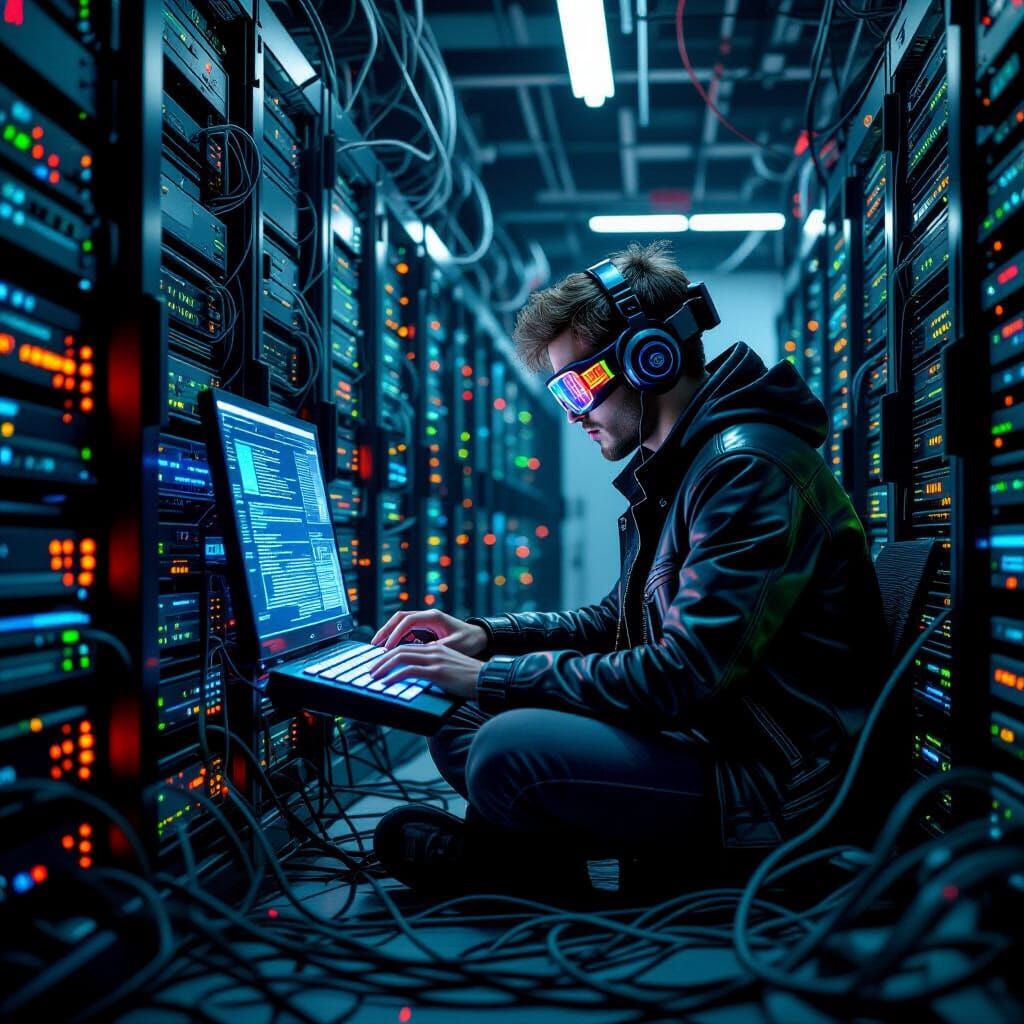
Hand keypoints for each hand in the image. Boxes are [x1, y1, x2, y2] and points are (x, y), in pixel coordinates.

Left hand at [369, 643, 483, 700]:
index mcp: (436, 648)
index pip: (407, 647)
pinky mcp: (437, 671)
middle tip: (371, 670)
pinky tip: (387, 683)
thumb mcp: (450, 670)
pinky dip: (394, 676)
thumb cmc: (470, 679)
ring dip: (384, 666)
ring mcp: (435, 660)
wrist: (487, 679)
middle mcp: (434, 650)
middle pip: (400, 649)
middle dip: (382, 659)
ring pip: (401, 657)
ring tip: (374, 676)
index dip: (391, 654)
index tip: (380, 663)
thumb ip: (434, 670)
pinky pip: (409, 670)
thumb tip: (419, 680)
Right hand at [371, 609, 486, 655]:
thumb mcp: (455, 646)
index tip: (388, 647)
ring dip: (389, 633)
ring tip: (378, 646)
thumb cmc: (470, 640)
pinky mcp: (425, 627)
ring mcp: (425, 620)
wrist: (479, 637)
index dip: (395, 633)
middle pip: (400, 618)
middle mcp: (427, 615)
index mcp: (433, 617)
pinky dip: (397, 637)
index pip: (408, 621)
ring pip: (401, 622)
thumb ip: (437, 648)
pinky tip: (391, 648)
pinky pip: (406, 629)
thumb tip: (419, 653)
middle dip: (386, 630)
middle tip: (374, 644)